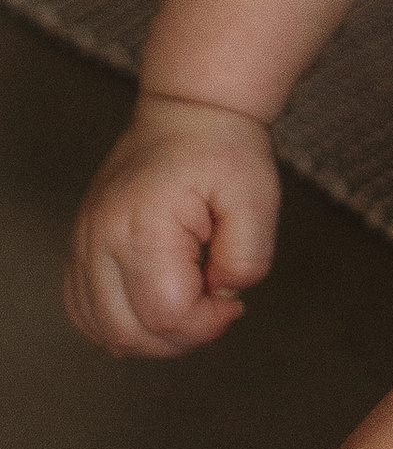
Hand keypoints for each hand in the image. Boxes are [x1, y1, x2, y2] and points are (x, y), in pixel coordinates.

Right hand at [66, 92, 279, 357]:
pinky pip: (83, 309)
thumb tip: (221, 295)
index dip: (207, 324)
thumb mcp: (258, 197)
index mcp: (143, 227)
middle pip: (128, 333)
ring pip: (102, 329)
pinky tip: (152, 308)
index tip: (232, 299)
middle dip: (181, 336)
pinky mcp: (79, 247)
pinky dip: (116, 323)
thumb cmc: (223, 151)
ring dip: (150, 335)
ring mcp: (82, 244)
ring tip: (189, 303)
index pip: (166, 316)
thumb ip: (248, 257)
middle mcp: (100, 240)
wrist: (188, 112)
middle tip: (213, 304)